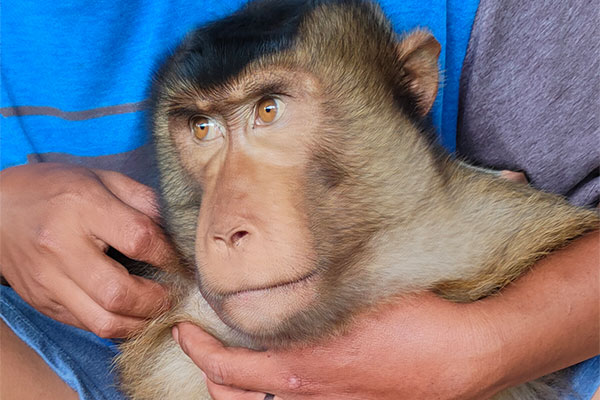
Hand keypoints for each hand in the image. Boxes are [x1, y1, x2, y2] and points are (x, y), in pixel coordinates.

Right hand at [0, 163, 174, 337]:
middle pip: (119, 292)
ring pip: (103, 321)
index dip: (170, 256)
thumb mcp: (102, 178)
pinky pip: (87, 326)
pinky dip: (117, 325)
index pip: (140, 240)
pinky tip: (132, 313)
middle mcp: (61, 247)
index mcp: (82, 207)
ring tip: (157, 309)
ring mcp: (48, 280)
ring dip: (141, 322)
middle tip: (174, 294)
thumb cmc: (56, 189)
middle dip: (158, 300)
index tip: (183, 262)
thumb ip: (143, 200)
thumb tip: (179, 230)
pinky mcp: (42, 302)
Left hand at [172, 293, 493, 399]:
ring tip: (230, 365)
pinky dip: (273, 395)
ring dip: (238, 390)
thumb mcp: (357, 296)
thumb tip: (286, 275)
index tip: (184, 330)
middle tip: (200, 346)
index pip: (229, 368)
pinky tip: (279, 377)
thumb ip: (314, 295)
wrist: (461, 356)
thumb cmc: (414, 322)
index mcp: (304, 368)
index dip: (197, 350)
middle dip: (208, 375)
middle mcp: (309, 397)